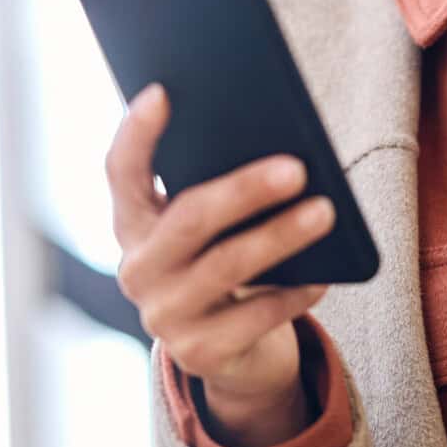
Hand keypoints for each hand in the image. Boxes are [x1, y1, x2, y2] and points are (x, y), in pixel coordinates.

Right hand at [107, 85, 336, 446]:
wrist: (232, 351)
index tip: (162, 92)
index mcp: (133, 223)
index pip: (121, 172)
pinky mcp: (198, 354)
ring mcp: (163, 315)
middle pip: (189, 220)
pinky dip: (293, 292)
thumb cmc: (226, 259)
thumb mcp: (212, 226)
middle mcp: (137, 268)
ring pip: (227, 267)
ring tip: (326, 211)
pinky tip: (324, 274)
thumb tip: (279, 150)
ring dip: (280, 236)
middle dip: (244, 190)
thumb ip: (217, 188)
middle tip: (297, 167)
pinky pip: (254, 316)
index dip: (136, 133)